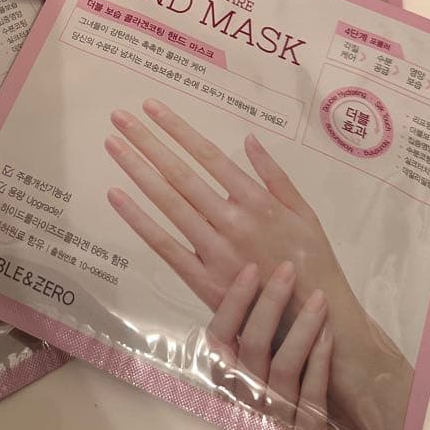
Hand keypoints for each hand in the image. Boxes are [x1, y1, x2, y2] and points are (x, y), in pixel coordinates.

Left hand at [105, 100, 412, 429]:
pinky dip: (138, 220)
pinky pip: (164, 245)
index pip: (208, 156)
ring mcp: (214, 250)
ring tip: (112, 145)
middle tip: (119, 117)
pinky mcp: (202, 279)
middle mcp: (231, 220)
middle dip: (147, 142)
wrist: (317, 321)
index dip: (177, 129)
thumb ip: (275, 175)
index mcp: (257, 200)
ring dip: (137, 171)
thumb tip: (248, 139)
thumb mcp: (305, 211)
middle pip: (180, 174)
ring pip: (168, 203)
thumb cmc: (312, 261)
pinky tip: (116, 196)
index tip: (152, 107)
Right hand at [204, 261, 331, 429]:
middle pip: (254, 345)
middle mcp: (244, 398)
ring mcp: (275, 416)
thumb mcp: (245, 373)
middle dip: (271, 302)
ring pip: (284, 365)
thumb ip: (241, 339)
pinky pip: (313, 391)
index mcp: (222, 382)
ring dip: (302, 327)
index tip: (252, 269)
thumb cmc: (266, 401)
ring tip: (318, 297)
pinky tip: (329, 332)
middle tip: (288, 270)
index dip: (233, 302)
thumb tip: (252, 283)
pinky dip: (321, 359)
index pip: (218, 338)